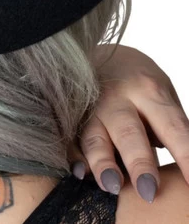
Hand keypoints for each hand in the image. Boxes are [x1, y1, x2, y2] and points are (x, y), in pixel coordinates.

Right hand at [69, 44, 188, 203]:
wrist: (101, 56)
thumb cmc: (140, 83)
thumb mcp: (160, 94)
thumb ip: (168, 126)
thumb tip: (183, 162)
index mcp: (148, 91)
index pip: (171, 127)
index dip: (185, 155)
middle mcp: (118, 98)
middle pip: (128, 131)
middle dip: (138, 161)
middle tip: (149, 190)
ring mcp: (91, 108)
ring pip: (94, 137)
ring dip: (103, 162)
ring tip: (113, 186)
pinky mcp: (72, 119)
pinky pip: (70, 140)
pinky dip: (75, 157)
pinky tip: (82, 172)